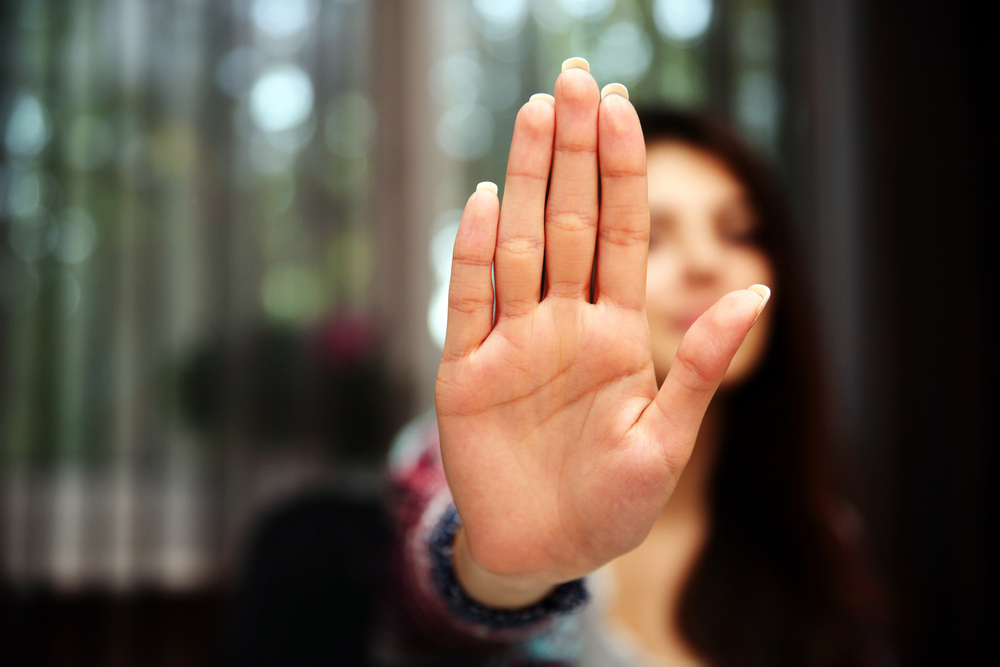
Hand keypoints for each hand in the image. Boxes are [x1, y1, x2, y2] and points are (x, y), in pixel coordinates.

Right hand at [435, 62, 767, 607]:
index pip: (621, 235)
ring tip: (536, 113)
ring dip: (528, 180)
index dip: (623, 171)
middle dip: (575, 151)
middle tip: (573, 78)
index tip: (622, 105)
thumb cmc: (610, 503)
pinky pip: (467, 302)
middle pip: (570, 221)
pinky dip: (474, 255)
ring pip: (520, 244)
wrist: (542, 553)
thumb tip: (756, 287)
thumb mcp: (668, 440)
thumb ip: (702, 364)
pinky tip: (487, 201)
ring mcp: (512, 343)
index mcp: (615, 335)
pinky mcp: (465, 372)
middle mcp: (562, 325)